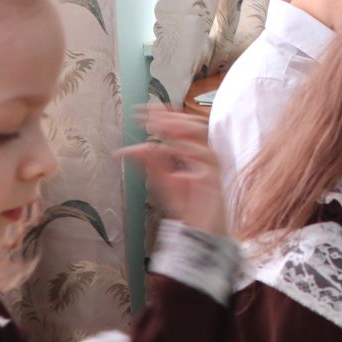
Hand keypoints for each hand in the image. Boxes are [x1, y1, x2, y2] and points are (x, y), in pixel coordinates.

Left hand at [118, 107, 227, 236]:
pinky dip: (186, 150)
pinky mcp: (215, 177)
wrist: (198, 231)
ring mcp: (212, 165)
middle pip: (195, 125)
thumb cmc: (185, 206)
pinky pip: (204, 158)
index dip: (167, 115)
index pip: (184, 126)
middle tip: (150, 117)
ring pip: (201, 136)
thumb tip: (127, 149)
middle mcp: (205, 155)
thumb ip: (148, 163)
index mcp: (195, 152)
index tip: (145, 110)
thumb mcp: (160, 180)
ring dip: (179, 127)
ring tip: (158, 126)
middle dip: (172, 117)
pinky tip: (169, 147)